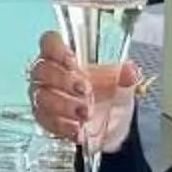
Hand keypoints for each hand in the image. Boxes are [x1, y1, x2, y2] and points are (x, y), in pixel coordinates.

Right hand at [29, 30, 138, 154]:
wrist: (110, 124)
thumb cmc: (107, 94)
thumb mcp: (121, 83)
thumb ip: (125, 76)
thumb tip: (130, 71)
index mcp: (64, 56)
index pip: (49, 42)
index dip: (56, 49)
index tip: (71, 60)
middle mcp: (49, 74)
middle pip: (41, 70)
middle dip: (63, 80)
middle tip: (85, 90)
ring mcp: (43, 96)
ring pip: (41, 97)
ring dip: (64, 105)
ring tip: (85, 113)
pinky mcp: (45, 119)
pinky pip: (45, 120)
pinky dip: (62, 125)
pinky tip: (77, 129)